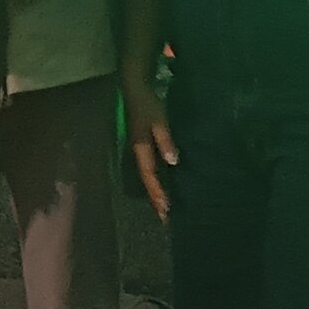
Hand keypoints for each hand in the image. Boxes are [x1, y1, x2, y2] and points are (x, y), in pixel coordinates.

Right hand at [122, 70, 177, 221]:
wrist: (134, 88)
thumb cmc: (148, 105)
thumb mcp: (159, 120)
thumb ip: (165, 140)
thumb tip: (173, 161)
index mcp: (140, 149)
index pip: (150, 176)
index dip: (158, 193)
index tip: (167, 210)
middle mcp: (137, 153)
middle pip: (147, 181)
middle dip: (156, 199)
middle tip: (166, 219)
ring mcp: (140, 150)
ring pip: (148, 177)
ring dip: (157, 192)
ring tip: (166, 209)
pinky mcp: (144, 146)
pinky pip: (151, 169)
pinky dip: (157, 181)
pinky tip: (166, 186)